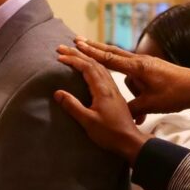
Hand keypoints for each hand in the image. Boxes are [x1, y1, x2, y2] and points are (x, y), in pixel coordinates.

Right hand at [55, 45, 150, 163]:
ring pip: (101, 66)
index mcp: (104, 90)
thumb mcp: (88, 122)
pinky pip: (105, 73)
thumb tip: (57, 92)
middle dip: (78, 53)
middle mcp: (111, 85)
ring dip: (87, 57)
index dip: (73, 60)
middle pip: (95, 62)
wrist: (132, 142)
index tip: (59, 56)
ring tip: (75, 50)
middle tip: (62, 47)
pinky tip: (91, 67)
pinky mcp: (116, 94)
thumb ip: (73, 106)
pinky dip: (95, 65)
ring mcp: (115, 89)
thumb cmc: (110, 134)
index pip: (88, 67)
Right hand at [72, 38, 189, 118]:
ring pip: (123, 62)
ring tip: (101, 64)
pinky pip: (133, 69)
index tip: (77, 45)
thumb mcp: (151, 105)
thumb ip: (133, 108)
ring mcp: (147, 63)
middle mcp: (141, 61)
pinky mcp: (153, 68)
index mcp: (138, 68)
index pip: (109, 59)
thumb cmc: (176, 94)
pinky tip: (129, 84)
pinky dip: (125, 73)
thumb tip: (121, 112)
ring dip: (110, 61)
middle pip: (112, 52)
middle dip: (94, 47)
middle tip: (77, 40)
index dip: (91, 53)